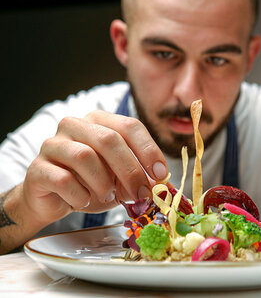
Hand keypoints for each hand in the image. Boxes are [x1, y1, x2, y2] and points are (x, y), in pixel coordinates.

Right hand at [22, 110, 168, 224]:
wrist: (55, 199)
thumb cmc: (92, 183)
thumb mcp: (121, 178)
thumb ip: (139, 175)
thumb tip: (160, 183)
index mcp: (99, 121)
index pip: (130, 126)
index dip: (148, 150)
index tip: (161, 174)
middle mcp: (75, 125)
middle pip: (109, 140)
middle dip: (130, 170)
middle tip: (141, 193)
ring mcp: (53, 144)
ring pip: (85, 157)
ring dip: (103, 182)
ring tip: (108, 195)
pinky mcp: (37, 167)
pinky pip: (63, 179)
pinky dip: (80, 194)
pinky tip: (83, 200)